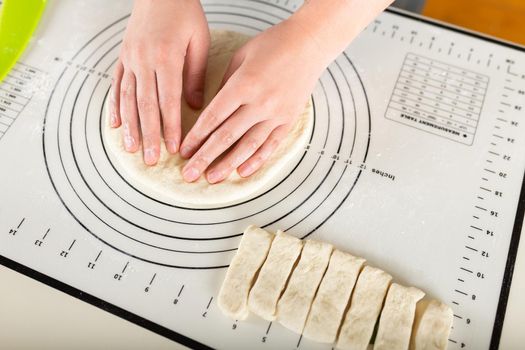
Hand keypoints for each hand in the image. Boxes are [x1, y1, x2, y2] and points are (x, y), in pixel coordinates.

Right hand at [110, 0, 209, 164]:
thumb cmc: (184, 12)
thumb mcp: (198, 41)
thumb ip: (195, 74)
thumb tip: (194, 106)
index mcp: (166, 57)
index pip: (168, 101)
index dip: (170, 127)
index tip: (174, 148)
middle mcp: (144, 61)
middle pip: (145, 105)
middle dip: (148, 135)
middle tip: (150, 159)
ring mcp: (130, 59)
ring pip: (128, 99)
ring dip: (129, 126)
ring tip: (130, 149)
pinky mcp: (123, 58)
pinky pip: (116, 86)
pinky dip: (115, 106)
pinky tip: (115, 124)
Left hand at [179, 20, 324, 182]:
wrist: (311, 44)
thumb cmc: (273, 44)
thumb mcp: (241, 56)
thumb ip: (225, 84)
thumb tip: (213, 111)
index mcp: (244, 85)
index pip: (214, 117)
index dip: (196, 136)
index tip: (183, 151)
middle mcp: (260, 103)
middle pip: (227, 136)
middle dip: (205, 157)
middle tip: (189, 174)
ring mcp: (277, 114)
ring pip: (248, 146)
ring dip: (228, 164)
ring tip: (212, 178)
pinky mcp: (289, 120)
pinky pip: (271, 145)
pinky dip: (257, 160)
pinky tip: (242, 172)